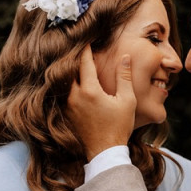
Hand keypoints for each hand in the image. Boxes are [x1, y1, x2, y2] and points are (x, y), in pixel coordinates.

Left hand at [67, 45, 135, 160]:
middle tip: (76, 45)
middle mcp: (74, 96)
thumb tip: (125, 57)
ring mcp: (67, 105)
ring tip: (72, 60)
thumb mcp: (127, 100)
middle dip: (73, 56)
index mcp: (89, 90)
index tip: (87, 38)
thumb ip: (124, 76)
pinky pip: (63, 92)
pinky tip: (71, 80)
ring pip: (63, 81)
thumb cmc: (119, 126)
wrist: (105, 152)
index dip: (85, 48)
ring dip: (68, 70)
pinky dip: (66, 83)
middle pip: (69, 69)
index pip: (84, 62)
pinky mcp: (66, 113)